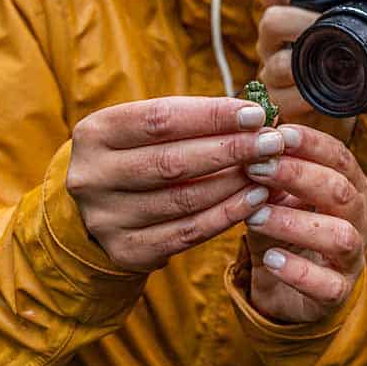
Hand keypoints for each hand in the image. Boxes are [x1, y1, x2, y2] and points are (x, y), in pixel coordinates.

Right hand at [66, 96, 283, 271]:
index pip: (161, 119)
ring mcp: (107, 218)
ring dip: (235, 183)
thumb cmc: (142, 152)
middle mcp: (93, 175)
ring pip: (184, 200)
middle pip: (173, 162)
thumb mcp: (152, 128)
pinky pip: (187, 233)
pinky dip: (227, 215)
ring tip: (270, 169)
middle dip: (231, 150)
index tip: (257, 114)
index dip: (213, 116)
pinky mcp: (127, 250)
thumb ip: (196, 119)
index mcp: (97, 132)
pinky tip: (256, 200)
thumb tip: (257, 117)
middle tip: (273, 143)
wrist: (100, 206)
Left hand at [243, 124, 366, 322]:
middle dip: (299, 176)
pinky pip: (327, 285)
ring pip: (340, 235)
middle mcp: (359, 219)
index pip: (340, 157)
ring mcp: (352, 258)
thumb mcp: (274, 199)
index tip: (279, 133)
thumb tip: (253, 140)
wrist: (286, 291)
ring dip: (296, 222)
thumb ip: (270, 175)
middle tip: (258, 168)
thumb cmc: (284, 232)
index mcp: (349, 187)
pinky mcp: (338, 293)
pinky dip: (299, 271)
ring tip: (255, 216)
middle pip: (341, 191)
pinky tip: (271, 259)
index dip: (312, 144)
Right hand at [255, 0, 366, 141]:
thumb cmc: (334, 59)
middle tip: (330, 26)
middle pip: (270, 20)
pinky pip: (285, 97)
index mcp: (285, 13)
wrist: (333, 108)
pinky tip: (327, 90)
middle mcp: (271, 41)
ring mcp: (271, 71)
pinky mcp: (278, 102)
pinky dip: (307, 94)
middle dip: (301, 22)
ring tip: (333, 59)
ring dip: (305, 60)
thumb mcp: (343, 22)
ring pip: (276, 62)